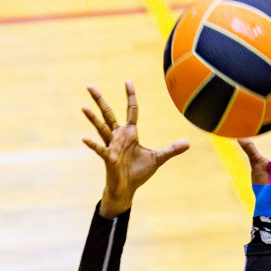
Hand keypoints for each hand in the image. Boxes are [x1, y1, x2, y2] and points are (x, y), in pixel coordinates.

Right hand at [82, 81, 189, 216]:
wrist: (127, 189)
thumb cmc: (139, 172)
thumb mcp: (158, 159)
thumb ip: (171, 150)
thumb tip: (188, 143)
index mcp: (130, 133)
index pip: (131, 110)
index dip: (130, 96)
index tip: (127, 81)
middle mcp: (118, 136)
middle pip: (108, 114)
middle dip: (100, 100)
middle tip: (89, 85)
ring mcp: (111, 146)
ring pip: (101, 128)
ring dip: (93, 118)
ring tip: (83, 107)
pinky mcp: (108, 158)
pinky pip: (100, 149)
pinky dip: (92, 144)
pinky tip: (84, 138)